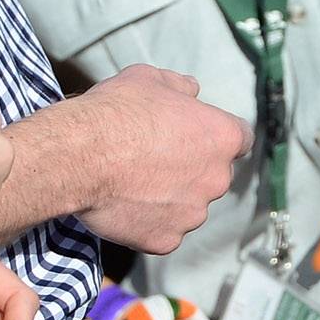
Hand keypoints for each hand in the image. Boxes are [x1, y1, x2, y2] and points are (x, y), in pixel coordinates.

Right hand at [54, 65, 249, 253]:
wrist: (79, 157)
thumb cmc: (116, 114)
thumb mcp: (150, 79)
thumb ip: (179, 86)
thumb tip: (191, 89)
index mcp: (222, 137)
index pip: (240, 138)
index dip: (217, 136)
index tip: (198, 136)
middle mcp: (217, 179)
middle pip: (213, 175)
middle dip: (191, 168)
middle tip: (153, 159)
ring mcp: (192, 214)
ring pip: (188, 206)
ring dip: (170, 198)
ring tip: (133, 182)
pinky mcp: (165, 240)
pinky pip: (163, 231)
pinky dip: (148, 222)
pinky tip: (125, 205)